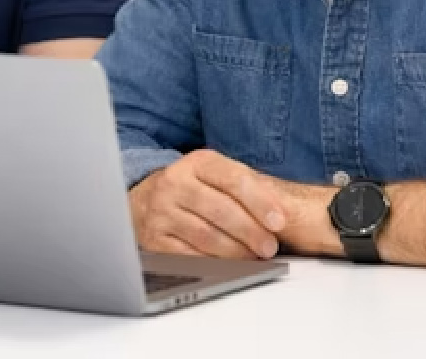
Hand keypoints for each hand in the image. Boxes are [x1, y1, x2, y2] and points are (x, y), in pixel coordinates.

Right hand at [129, 149, 286, 259]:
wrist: (145, 200)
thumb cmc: (194, 189)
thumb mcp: (217, 176)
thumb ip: (248, 188)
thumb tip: (280, 212)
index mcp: (196, 162)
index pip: (234, 179)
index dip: (260, 202)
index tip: (279, 221)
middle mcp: (174, 182)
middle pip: (221, 210)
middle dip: (251, 231)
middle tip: (270, 247)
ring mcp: (161, 211)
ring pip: (206, 236)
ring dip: (236, 251)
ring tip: (253, 256)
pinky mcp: (153, 238)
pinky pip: (190, 255)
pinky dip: (214, 263)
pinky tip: (229, 264)